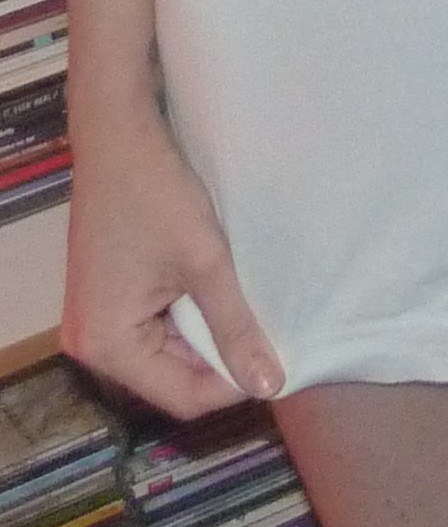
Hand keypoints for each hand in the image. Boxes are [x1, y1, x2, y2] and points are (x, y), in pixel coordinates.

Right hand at [63, 108, 284, 418]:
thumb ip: (236, 327)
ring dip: (204, 335)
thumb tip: (271, 385)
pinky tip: (214, 293)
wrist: (118, 130)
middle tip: (267, 336)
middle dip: (219, 359)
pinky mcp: (103, 296)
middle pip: (169, 377)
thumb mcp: (205, 262)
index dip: (233, 384)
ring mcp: (93, 319)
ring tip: (245, 312)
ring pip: (164, 352)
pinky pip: (151, 326)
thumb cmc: (157, 192)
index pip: (182, 396)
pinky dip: (185, 315)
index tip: (277, 361)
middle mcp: (90, 343)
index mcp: (107, 345)